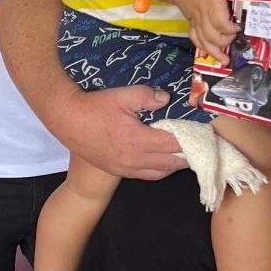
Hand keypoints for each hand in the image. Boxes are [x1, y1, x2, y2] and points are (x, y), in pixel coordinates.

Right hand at [54, 85, 189, 180]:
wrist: (67, 120)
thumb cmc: (93, 107)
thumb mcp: (121, 95)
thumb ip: (146, 96)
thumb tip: (166, 98)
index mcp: (139, 140)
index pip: (175, 144)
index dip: (192, 140)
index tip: (204, 134)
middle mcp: (134, 159)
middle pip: (171, 163)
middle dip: (188, 156)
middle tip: (200, 147)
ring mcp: (125, 167)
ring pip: (159, 173)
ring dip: (174, 165)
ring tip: (185, 155)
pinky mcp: (117, 170)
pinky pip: (145, 175)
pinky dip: (159, 170)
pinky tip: (161, 161)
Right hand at [168, 0, 249, 63]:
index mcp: (211, 3)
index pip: (221, 23)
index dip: (231, 29)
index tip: (238, 27)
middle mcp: (203, 15)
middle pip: (212, 36)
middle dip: (225, 41)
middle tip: (234, 39)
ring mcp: (196, 21)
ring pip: (203, 41)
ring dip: (214, 52)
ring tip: (224, 60)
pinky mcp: (191, 23)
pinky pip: (195, 38)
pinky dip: (202, 47)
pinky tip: (210, 53)